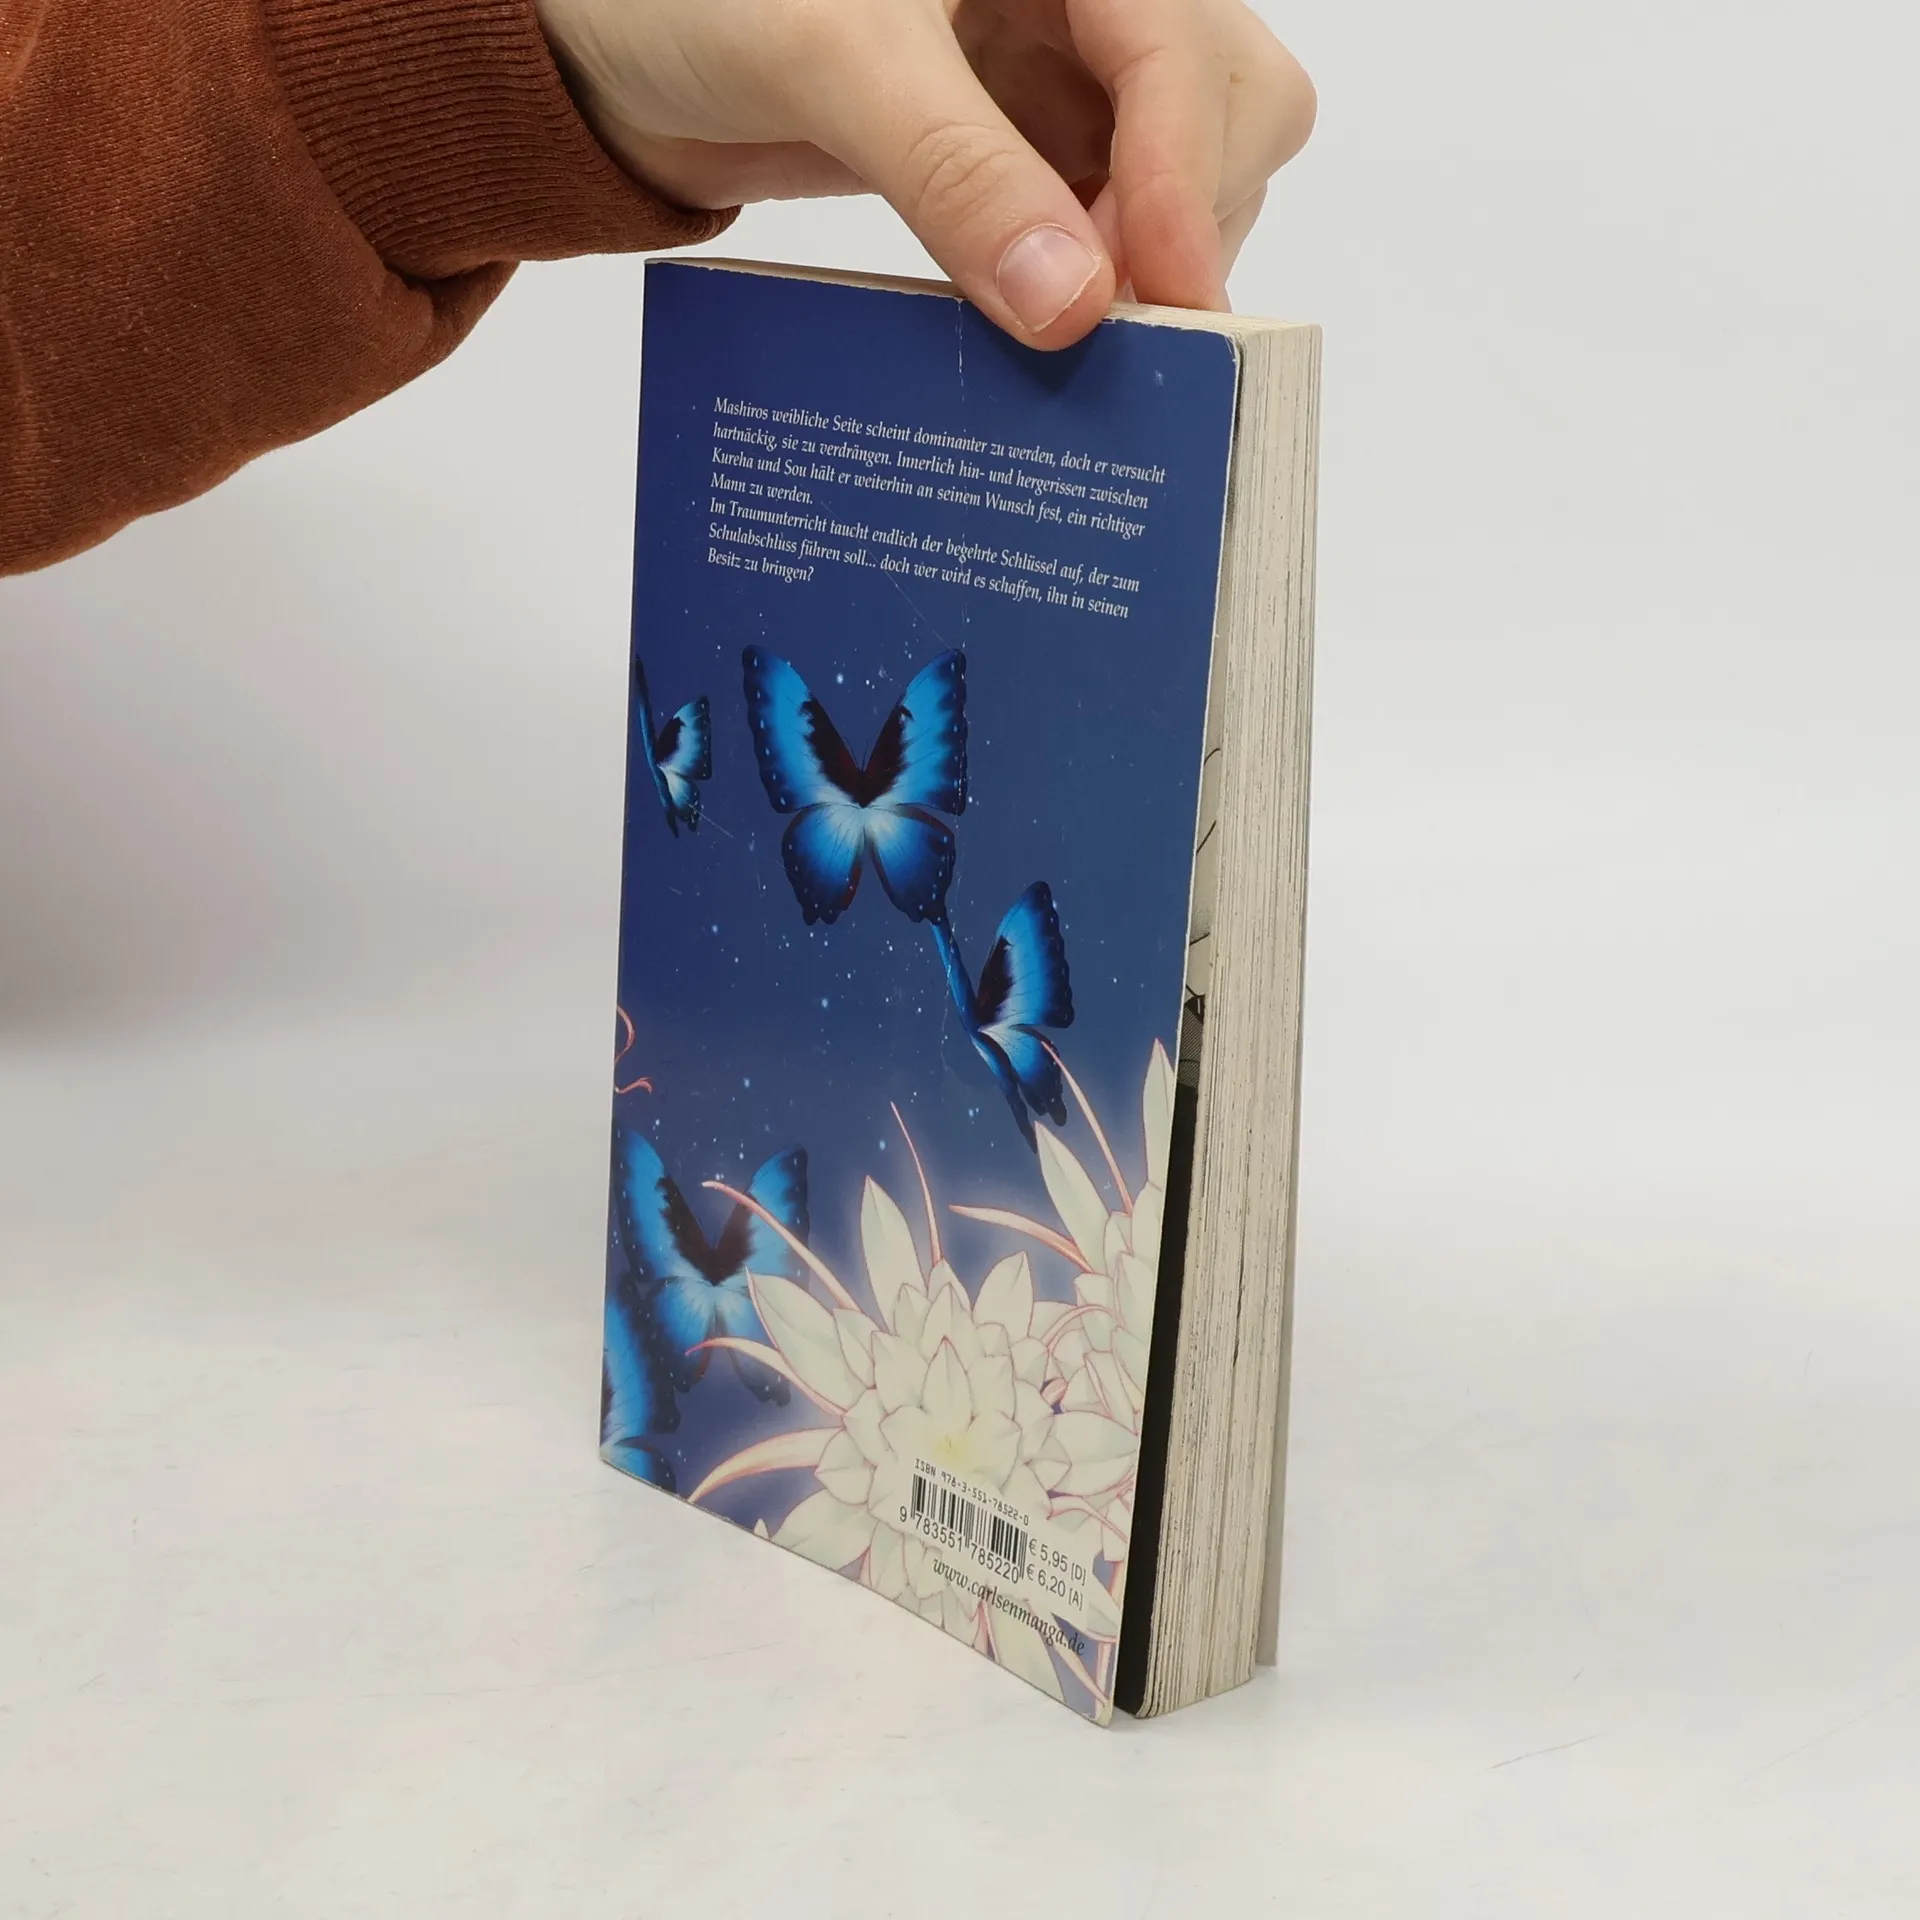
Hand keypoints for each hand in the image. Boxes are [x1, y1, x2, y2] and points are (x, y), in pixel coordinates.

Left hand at [534, 0, 1314, 347]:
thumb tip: (1072, 305)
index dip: (1187, 173)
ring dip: (1144, 261)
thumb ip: (956, 171)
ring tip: (1078, 341)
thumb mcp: (830, 61)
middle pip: (1223, 103)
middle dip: (1183, 217)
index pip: (1183, 43)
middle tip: (1110, 329)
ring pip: (1176, 169)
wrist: (608, 47)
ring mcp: (1056, 67)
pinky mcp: (1019, 140)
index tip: (1159, 298)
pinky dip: (1089, 276)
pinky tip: (1050, 325)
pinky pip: (1100, 214)